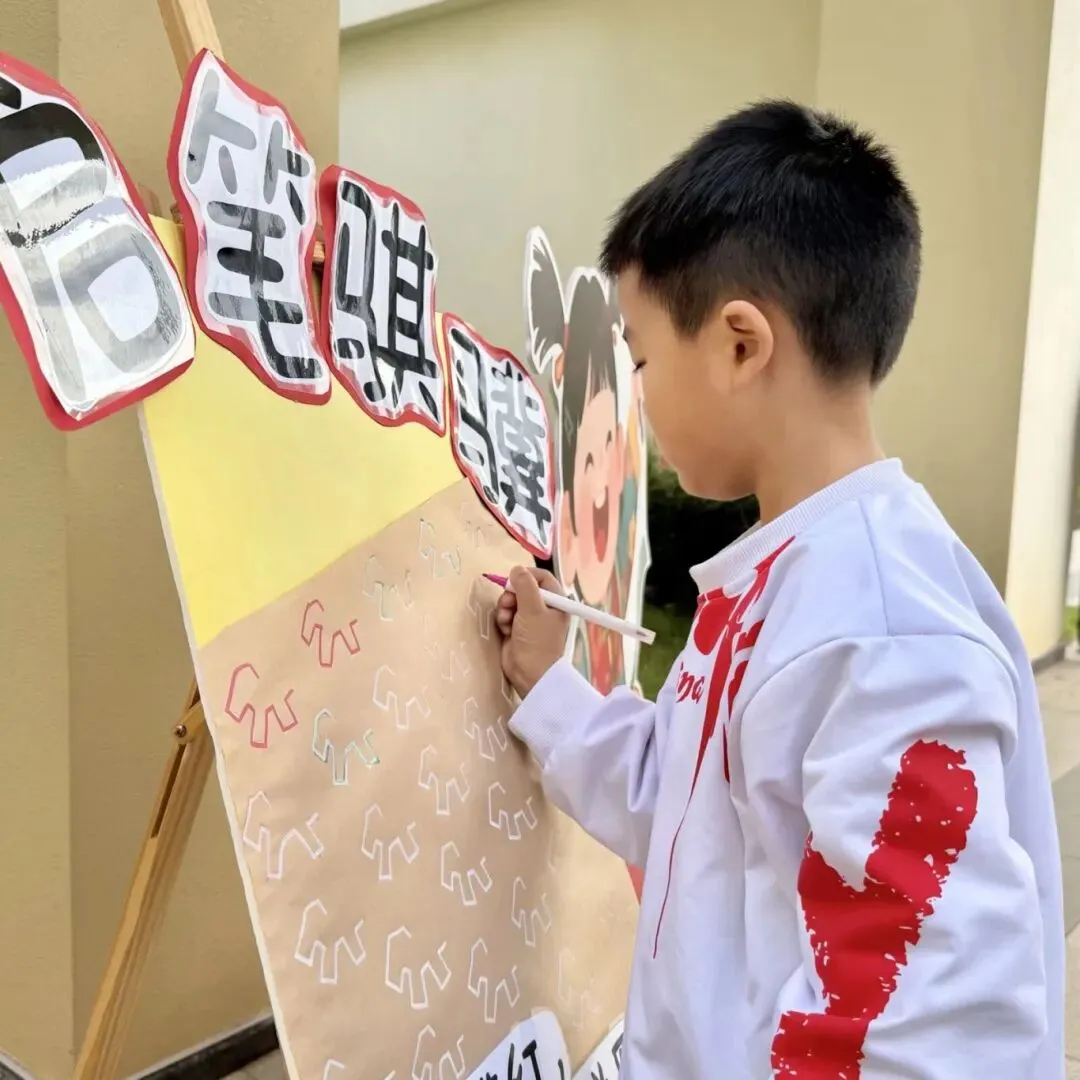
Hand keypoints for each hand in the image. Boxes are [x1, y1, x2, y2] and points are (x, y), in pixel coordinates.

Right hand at [494, 566, 569, 697]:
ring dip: (505, 608)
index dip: (526, 576)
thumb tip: (516, 568)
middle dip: (511, 595)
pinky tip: (505, 630)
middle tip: (509, 605)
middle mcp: (544, 607)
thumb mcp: (532, 609)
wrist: (530, 673)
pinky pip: (506, 614)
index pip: (541, 577)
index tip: (514, 582)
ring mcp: (529, 619)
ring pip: (511, 601)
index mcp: (556, 601)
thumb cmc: (537, 640)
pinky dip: (503, 620)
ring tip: (507, 622)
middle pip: (522, 587)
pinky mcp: (516, 629)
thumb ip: (524, 586)